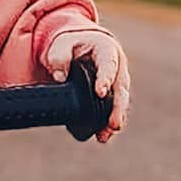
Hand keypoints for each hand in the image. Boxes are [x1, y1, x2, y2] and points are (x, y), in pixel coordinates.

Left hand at [39, 27, 130, 143]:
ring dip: (115, 119)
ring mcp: (116, 82)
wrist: (79, 48)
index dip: (105, 79)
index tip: (100, 92)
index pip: (109, 65)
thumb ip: (59, 57)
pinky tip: (103, 135)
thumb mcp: (62, 45)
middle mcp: (117, 67)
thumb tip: (59, 77)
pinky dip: (109, 122)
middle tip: (113, 124)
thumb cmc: (72, 45)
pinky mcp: (112, 95)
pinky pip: (113, 109)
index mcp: (107, 50)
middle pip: (121, 89)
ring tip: (107, 134)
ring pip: (120, 102)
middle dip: (117, 107)